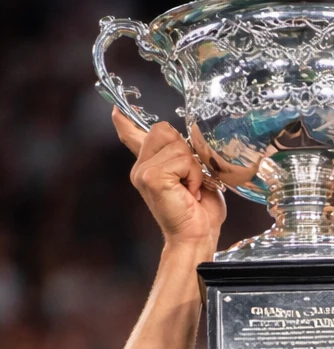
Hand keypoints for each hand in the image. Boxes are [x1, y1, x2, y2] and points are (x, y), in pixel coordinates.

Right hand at [113, 109, 225, 252]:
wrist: (197, 237)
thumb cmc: (200, 213)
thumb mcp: (195, 178)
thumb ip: (184, 158)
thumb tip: (187, 139)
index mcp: (150, 166)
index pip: (134, 136)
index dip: (126, 123)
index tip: (117, 111)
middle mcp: (141, 167)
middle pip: (164, 130)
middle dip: (187, 151)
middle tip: (191, 179)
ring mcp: (143, 172)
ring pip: (177, 144)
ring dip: (193, 167)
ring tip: (191, 188)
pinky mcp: (151, 177)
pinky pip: (182, 160)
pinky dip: (193, 175)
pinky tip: (190, 192)